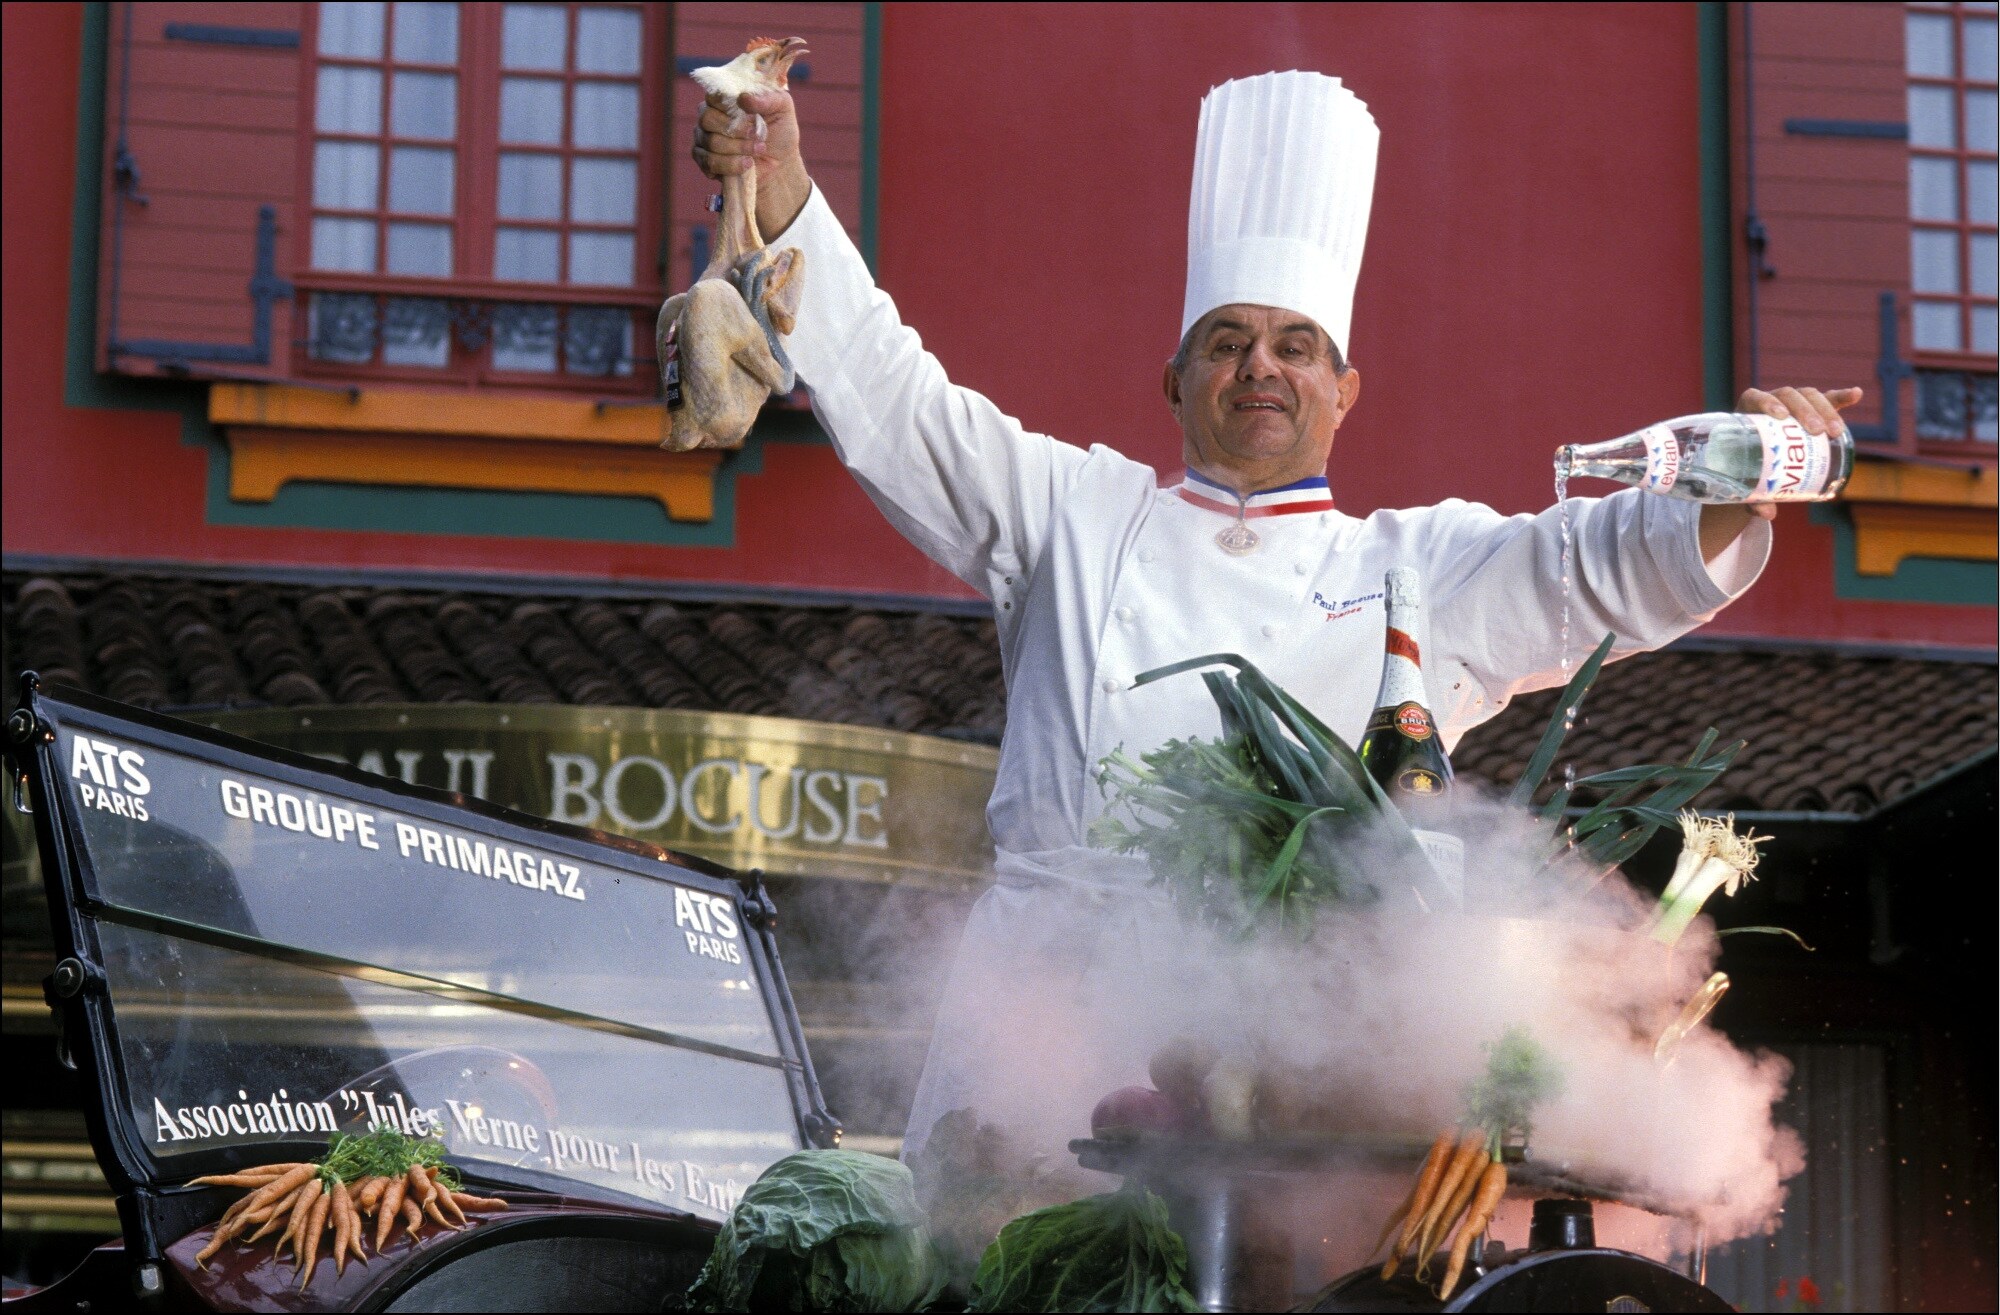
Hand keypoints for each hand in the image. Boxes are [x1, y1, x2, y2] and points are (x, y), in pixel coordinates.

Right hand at [693, 90, 811, 239]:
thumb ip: (767, 98)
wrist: (780, 166)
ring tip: (758, 151)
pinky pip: (709, 162)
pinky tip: (747, 165)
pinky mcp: (704, 161)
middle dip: (736, 130)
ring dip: (738, 148)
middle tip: (757, 136)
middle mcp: (710, 116)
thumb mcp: (783, 109)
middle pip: (707, 119)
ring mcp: (704, 139)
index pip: (713, 96)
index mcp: (725, 99)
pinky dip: (731, 165)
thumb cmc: (780, 132)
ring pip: (711, 142)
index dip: (728, 106)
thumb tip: (743, 97)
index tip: (751, 116)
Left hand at [1732, 384, 1863, 522]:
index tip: (1781, 416)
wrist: (1757, 467)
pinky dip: (1841, 397)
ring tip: (1834, 432)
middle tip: (1816, 431)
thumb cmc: (1747, 473)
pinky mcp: (1812, 411)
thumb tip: (1768, 514)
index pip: (1756, 398)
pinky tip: (1856, 394)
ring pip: (1810, 397)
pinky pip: (1828, 400)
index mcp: (1748, 415)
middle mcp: (1771, 404)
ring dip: (1825, 410)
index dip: (1767, 402)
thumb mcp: (1748, 484)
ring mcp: (1793, 405)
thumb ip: (1753, 498)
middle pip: (1788, 396)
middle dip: (1805, 410)